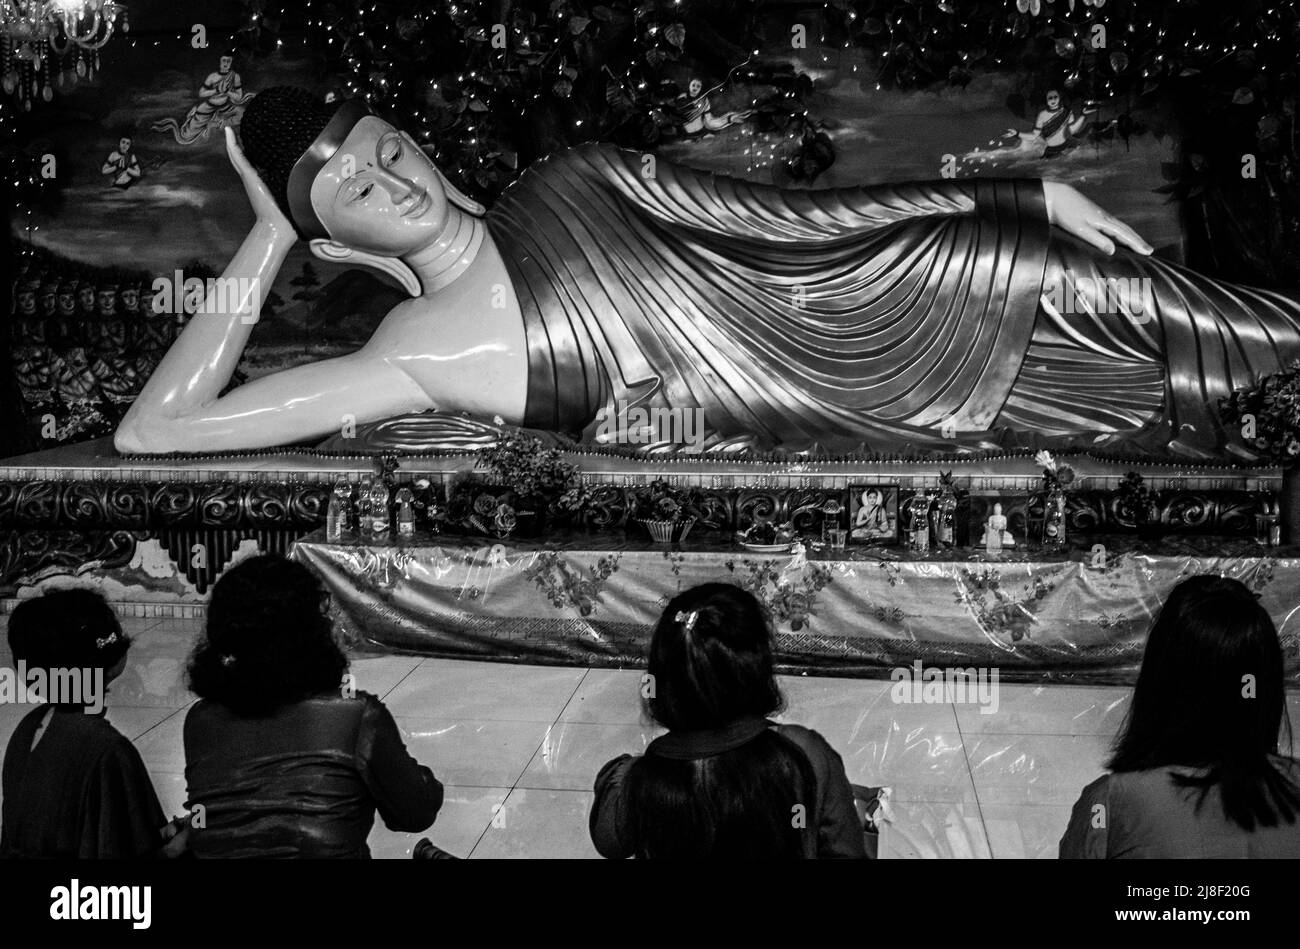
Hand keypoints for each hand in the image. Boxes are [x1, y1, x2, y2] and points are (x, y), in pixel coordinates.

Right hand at [225, 126, 295, 240]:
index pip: (255, 159)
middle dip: (239, 142)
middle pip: (243, 156)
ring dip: (232, 141)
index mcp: (263, 178)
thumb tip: (316, 175)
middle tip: (236, 127)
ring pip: (237, 155)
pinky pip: (237, 158)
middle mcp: (254, 176)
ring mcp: (248, 175)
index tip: (257, 133)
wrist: (278, 225)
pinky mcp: (247, 176)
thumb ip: (300, 182)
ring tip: (230, 127)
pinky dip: (232, 145)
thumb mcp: (295, 191)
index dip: (253, 147)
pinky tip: (229, 132)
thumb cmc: (289, 212)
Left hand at [1043, 180, 1151, 255]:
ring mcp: (1101, 215)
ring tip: (1139, 244)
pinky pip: (1113, 225)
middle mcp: (1106, 218)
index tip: (1149, 252)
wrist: (1057, 197)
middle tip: (1150, 250)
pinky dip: (1121, 231)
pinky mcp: (1095, 214)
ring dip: (1131, 236)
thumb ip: (1096, 240)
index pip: (1125, 235)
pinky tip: (1120, 235)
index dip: (1137, 244)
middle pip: (1126, 231)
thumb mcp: (1080, 229)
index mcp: (1104, 222)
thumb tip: (1113, 251)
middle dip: (1138, 241)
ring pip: (1121, 227)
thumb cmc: (1066, 214)